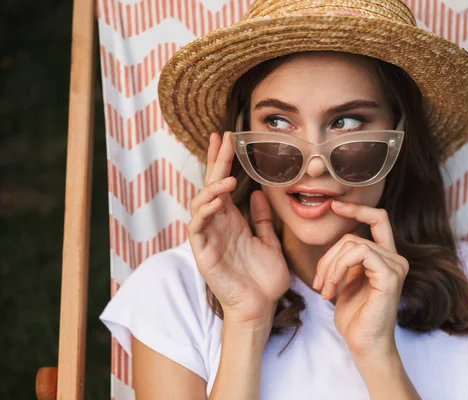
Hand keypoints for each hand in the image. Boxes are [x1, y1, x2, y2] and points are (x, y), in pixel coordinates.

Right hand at [187, 132, 290, 328]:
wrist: (261, 308)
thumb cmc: (264, 279)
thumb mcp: (269, 243)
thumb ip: (262, 220)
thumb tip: (260, 193)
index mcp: (232, 221)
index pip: (224, 185)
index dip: (225, 162)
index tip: (229, 138)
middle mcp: (218, 225)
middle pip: (211, 186)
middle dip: (215, 162)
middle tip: (221, 138)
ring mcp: (208, 238)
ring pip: (200, 204)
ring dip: (211, 187)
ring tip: (226, 177)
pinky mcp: (203, 253)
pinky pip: (197, 227)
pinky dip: (204, 211)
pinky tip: (216, 200)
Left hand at [314, 200, 408, 356]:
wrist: (364, 345)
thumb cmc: (354, 317)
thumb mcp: (347, 280)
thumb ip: (347, 259)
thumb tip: (339, 238)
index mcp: (386, 257)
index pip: (378, 219)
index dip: (357, 210)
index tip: (335, 206)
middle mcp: (395, 259)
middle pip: (353, 236)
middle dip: (328, 256)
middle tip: (318, 282)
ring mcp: (395, 267)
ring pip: (353, 243)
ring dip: (330, 266)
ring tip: (323, 289)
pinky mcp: (390, 277)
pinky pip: (360, 253)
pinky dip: (338, 268)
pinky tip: (331, 289)